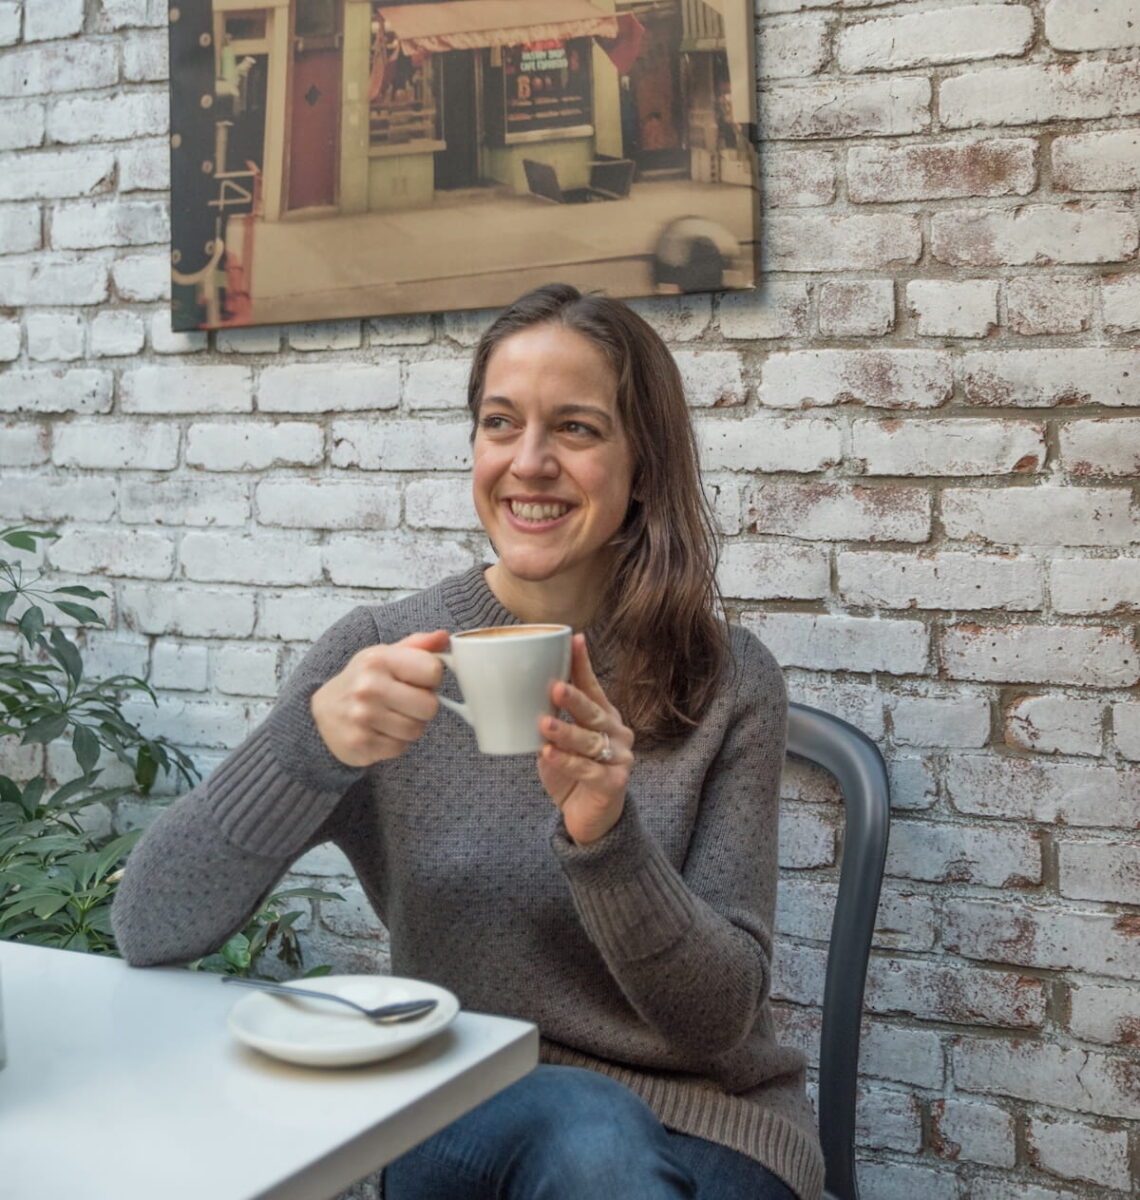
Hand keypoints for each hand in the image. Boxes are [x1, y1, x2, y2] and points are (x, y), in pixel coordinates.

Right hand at [310, 630, 447, 766]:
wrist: (321, 714)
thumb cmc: (361, 681)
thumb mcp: (383, 656)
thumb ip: (417, 645)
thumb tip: (444, 636)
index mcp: (378, 659)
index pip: (433, 670)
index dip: (432, 678)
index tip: (417, 680)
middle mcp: (368, 686)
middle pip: (430, 706)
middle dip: (423, 707)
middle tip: (405, 702)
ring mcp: (363, 716)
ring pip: (416, 730)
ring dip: (410, 726)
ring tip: (392, 717)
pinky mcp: (361, 743)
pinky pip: (400, 748)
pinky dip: (395, 743)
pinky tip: (380, 731)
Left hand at [537, 634, 633, 845]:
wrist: (588, 816)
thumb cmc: (572, 772)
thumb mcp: (559, 740)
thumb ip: (549, 716)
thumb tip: (515, 688)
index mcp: (604, 715)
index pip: (593, 685)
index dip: (583, 664)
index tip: (574, 639)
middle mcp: (617, 732)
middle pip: (593, 711)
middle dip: (574, 698)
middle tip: (555, 686)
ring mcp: (619, 757)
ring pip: (589, 740)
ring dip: (566, 732)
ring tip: (544, 724)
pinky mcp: (614, 783)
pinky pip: (588, 770)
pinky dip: (567, 762)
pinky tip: (548, 754)